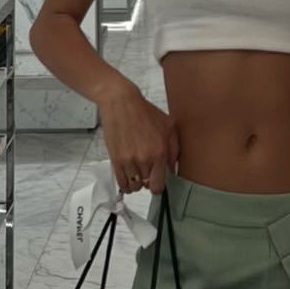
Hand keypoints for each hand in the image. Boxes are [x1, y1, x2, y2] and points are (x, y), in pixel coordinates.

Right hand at [98, 79, 179, 195]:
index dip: (159, 186)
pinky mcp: (115, 159)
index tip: (158, 182)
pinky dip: (125, 184)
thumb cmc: (144, 111)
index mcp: (160, 152)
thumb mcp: (168, 126)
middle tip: (147, 172)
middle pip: (147, 186)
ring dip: (136, 182)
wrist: (121, 102)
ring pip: (134, 186)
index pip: (159, 185)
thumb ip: (174, 149)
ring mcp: (129, 160)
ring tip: (137, 173)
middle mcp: (145, 159)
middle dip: (148, 181)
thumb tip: (173, 167)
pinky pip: (121, 182)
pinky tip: (128, 178)